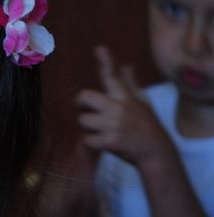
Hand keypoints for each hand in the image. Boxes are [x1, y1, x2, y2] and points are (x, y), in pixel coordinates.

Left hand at [76, 46, 174, 164]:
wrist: (155, 150)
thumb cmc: (146, 125)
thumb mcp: (141, 102)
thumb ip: (129, 84)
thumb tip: (126, 66)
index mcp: (126, 97)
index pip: (112, 77)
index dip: (105, 62)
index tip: (99, 48)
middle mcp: (119, 107)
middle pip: (86, 97)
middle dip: (78, 103)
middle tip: (80, 108)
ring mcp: (115, 124)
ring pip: (83, 121)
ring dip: (87, 127)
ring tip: (99, 130)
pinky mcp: (111, 141)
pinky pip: (87, 140)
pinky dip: (91, 144)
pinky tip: (102, 144)